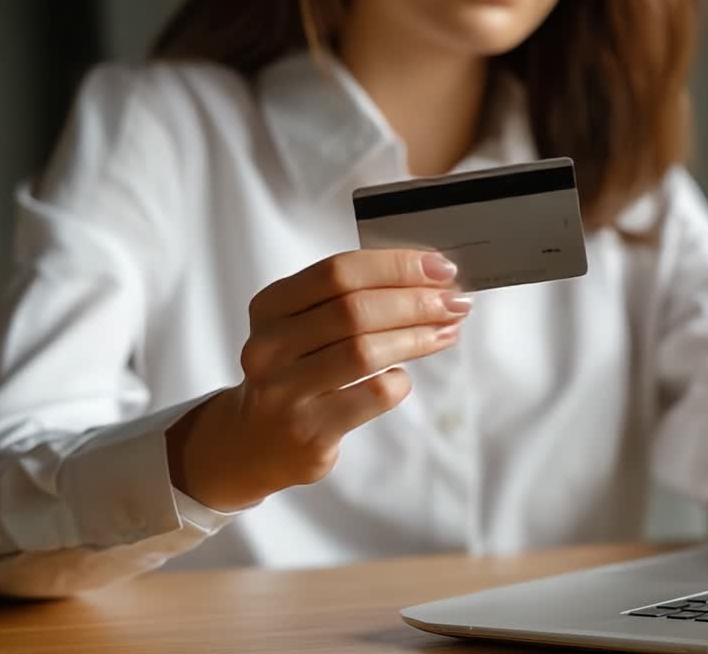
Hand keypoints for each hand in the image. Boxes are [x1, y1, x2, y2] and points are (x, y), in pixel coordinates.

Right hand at [166, 250, 470, 510]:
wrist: (253, 440)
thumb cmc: (295, 371)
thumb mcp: (304, 325)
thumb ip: (354, 298)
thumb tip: (431, 281)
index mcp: (271, 306)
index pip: (338, 272)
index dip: (396, 266)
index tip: (440, 268)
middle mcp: (270, 346)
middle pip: (355, 310)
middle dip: (415, 301)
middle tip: (454, 302)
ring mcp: (286, 391)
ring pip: (365, 352)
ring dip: (418, 337)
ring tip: (448, 330)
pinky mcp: (310, 430)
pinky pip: (373, 396)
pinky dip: (399, 381)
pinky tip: (403, 377)